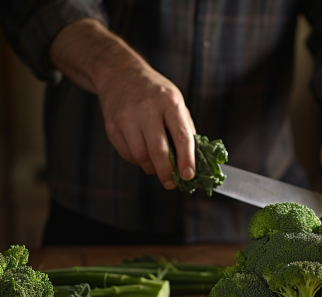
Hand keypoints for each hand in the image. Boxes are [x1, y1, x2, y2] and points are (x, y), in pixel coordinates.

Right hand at [97, 62, 195, 188]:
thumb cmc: (154, 93)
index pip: (181, 136)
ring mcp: (127, 117)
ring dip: (151, 168)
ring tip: (157, 167)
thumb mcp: (175, 102)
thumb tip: (194, 161)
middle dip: (167, 172)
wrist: (118, 72)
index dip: (186, 160)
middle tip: (171, 183)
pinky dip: (138, 161)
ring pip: (141, 156)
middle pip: (158, 151)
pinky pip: (127, 154)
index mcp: (170, 102)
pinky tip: (143, 155)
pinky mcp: (111, 125)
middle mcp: (147, 109)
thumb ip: (185, 130)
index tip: (188, 176)